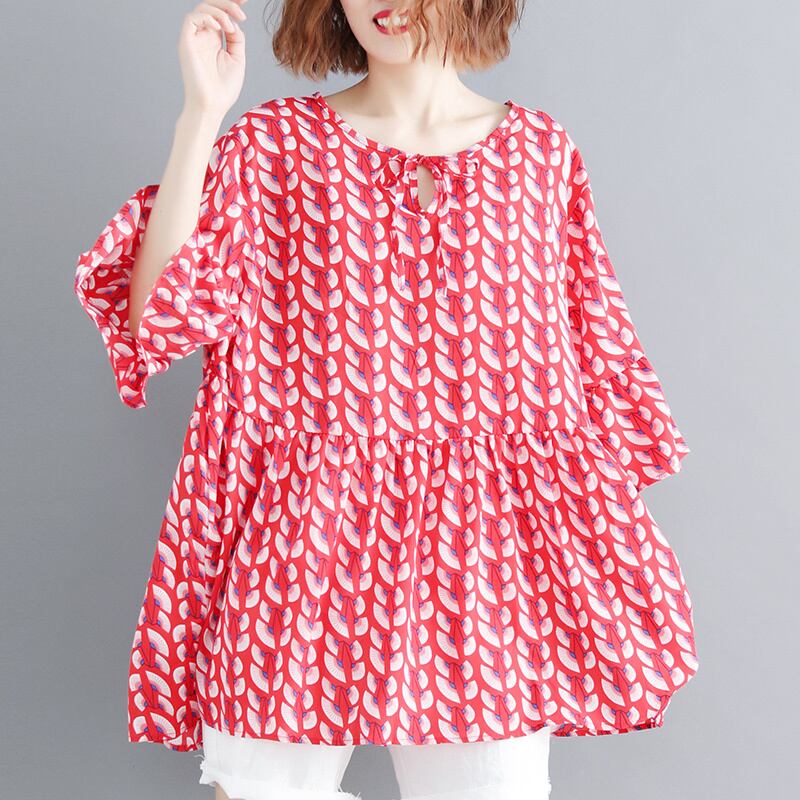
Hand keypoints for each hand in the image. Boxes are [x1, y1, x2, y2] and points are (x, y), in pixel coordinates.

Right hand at [178, 0, 247, 118]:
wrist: (212, 107)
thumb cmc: (223, 90)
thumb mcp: (237, 60)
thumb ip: (236, 39)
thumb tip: (235, 23)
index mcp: (214, 41)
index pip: (220, 14)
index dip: (231, 4)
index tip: (245, 1)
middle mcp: (202, 37)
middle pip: (211, 7)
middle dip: (227, 3)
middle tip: (242, 12)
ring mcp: (194, 39)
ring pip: (201, 8)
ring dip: (220, 10)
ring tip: (232, 25)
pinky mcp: (186, 43)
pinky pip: (191, 19)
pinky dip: (207, 17)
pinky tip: (221, 28)